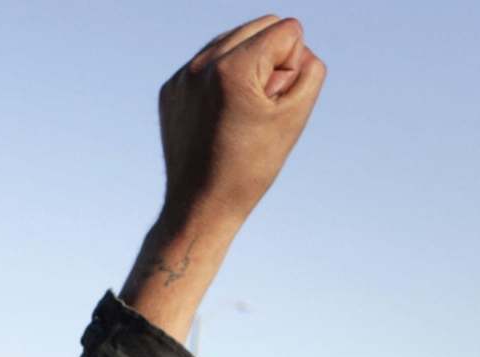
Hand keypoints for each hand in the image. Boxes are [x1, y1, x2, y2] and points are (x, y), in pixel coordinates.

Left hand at [124, 17, 325, 340]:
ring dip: (249, 67)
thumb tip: (295, 45)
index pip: (286, 30)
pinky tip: (221, 117)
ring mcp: (181, 76)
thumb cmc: (251, 168)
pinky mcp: (170, 89)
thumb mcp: (295, 117)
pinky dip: (223, 81)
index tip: (273, 103)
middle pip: (259, 25)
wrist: (200, 207)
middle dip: (271, 60)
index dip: (292, 67)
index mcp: (231, 68)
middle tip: (260, 106)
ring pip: (233, 40)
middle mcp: (200, 65)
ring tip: (241, 112)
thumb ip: (310, 69)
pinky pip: (208, 63)